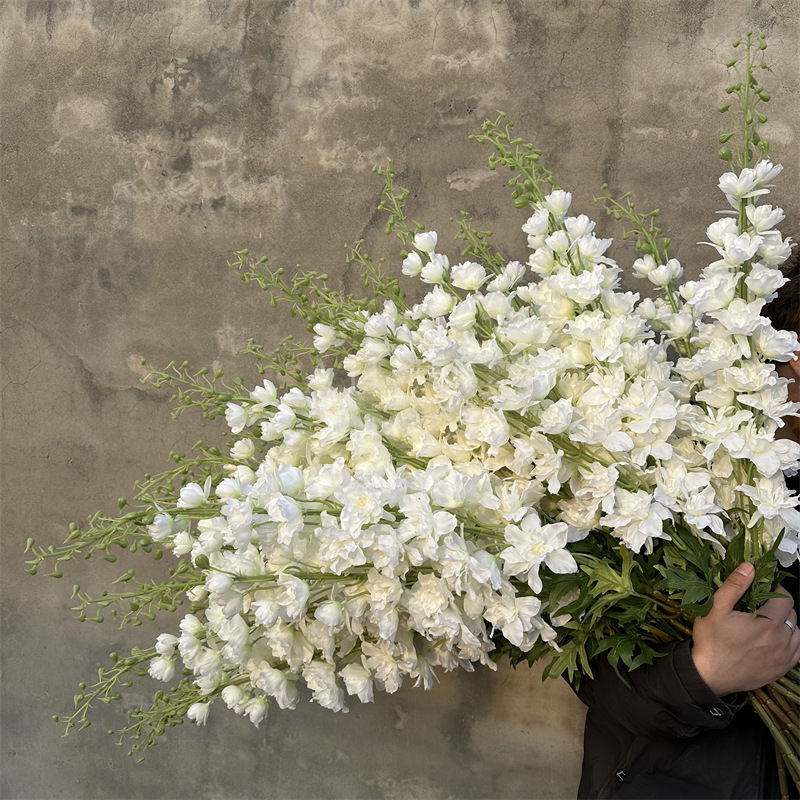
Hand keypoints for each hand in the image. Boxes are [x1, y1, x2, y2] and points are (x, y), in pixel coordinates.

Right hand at [691, 562, 799, 696]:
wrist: (709, 676)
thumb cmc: (711, 643)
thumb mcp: (715, 609)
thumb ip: (734, 586)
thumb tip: (749, 568)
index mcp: (768, 624)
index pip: (785, 598)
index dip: (776, 589)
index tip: (764, 587)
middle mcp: (781, 640)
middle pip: (792, 614)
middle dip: (779, 605)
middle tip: (761, 604)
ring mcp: (784, 657)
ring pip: (797, 633)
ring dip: (786, 624)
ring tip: (768, 621)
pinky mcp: (781, 669)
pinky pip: (797, 651)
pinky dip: (790, 642)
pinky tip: (775, 639)